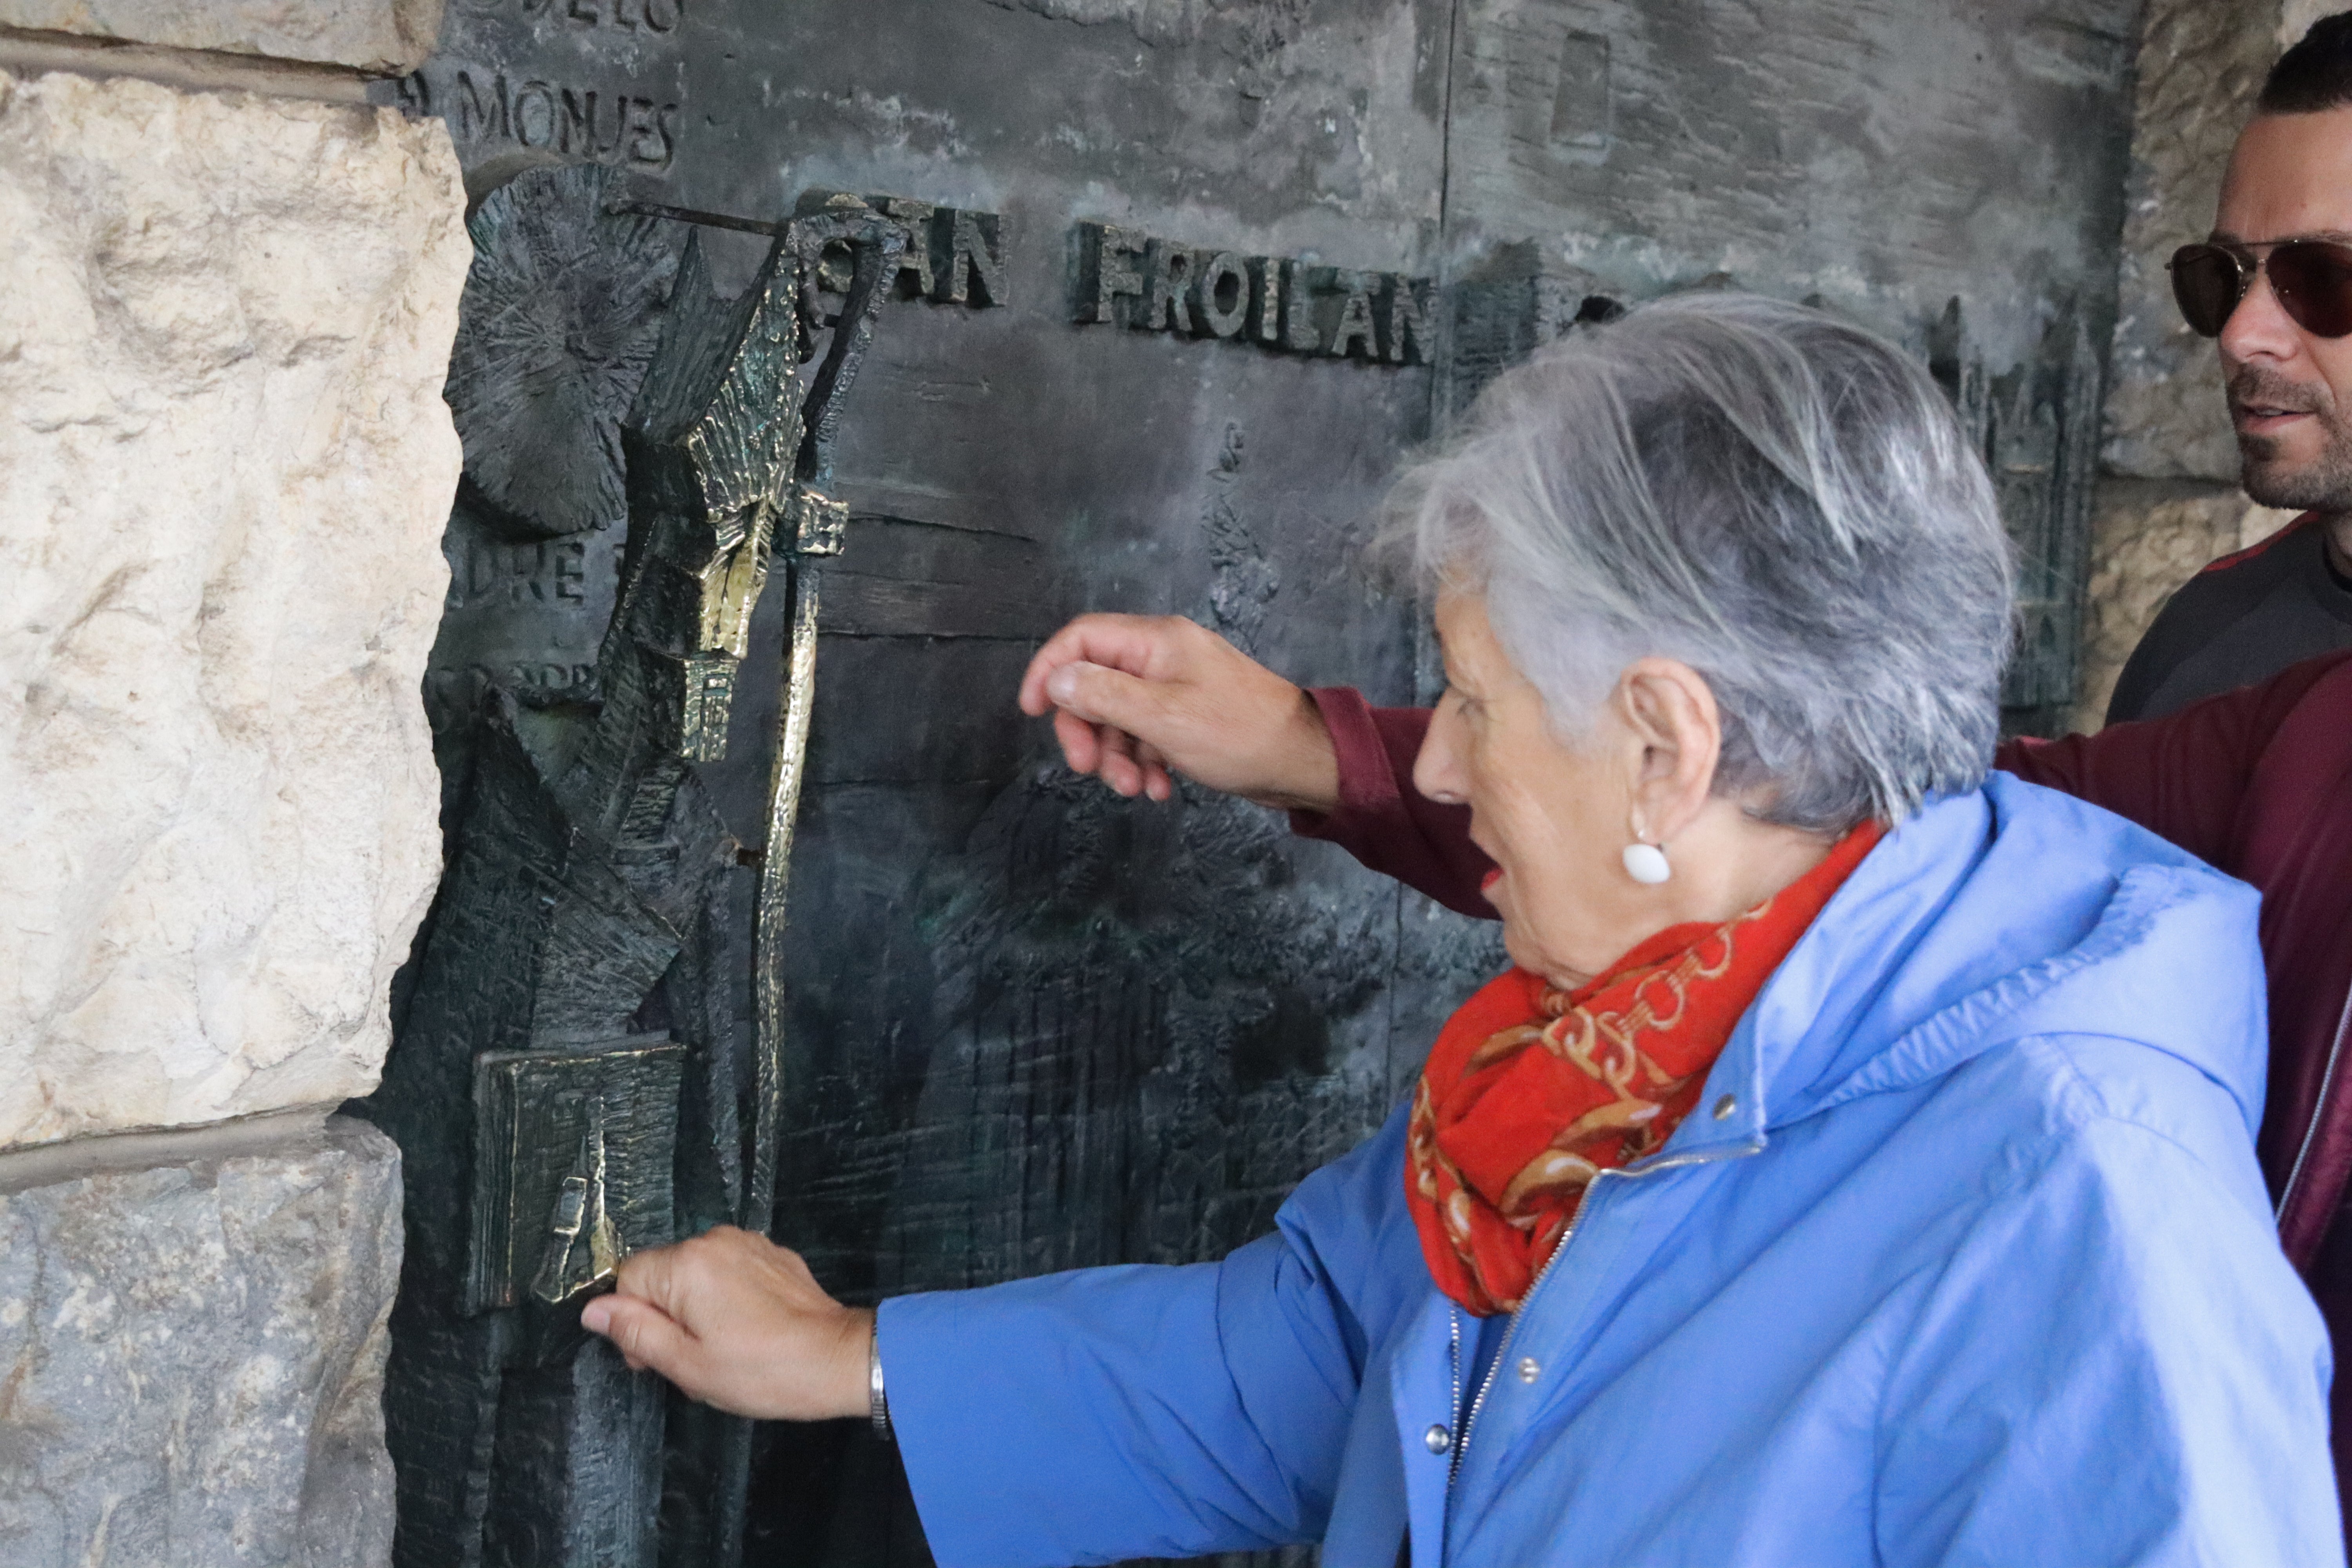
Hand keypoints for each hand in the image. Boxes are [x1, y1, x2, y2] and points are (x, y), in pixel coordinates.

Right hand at [579, 1226, 868, 1420]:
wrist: (837, 1359)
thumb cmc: (760, 1370)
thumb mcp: (686, 1363)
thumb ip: (635, 1331)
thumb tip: (593, 1309)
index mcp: (687, 1263)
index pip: (628, 1279)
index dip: (631, 1321)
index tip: (654, 1358)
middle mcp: (715, 1240)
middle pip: (661, 1275)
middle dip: (665, 1318)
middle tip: (692, 1362)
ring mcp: (748, 1243)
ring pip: (695, 1276)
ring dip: (696, 1311)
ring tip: (723, 1351)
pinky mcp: (773, 1254)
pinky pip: (728, 1272)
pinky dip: (727, 1299)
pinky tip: (748, 1332)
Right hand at [1017, 614, 1340, 811]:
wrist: (1303, 761)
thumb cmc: (1238, 734)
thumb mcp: (1162, 717)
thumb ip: (1104, 696)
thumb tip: (1056, 680)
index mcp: (1155, 641)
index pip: (1081, 638)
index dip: (1049, 670)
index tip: (1030, 712)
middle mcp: (1163, 656)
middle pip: (1095, 682)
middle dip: (1085, 729)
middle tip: (1087, 770)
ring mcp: (1177, 686)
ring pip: (1120, 715)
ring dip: (1116, 755)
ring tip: (1134, 788)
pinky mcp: (1190, 717)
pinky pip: (1148, 734)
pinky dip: (1145, 761)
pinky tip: (1160, 789)